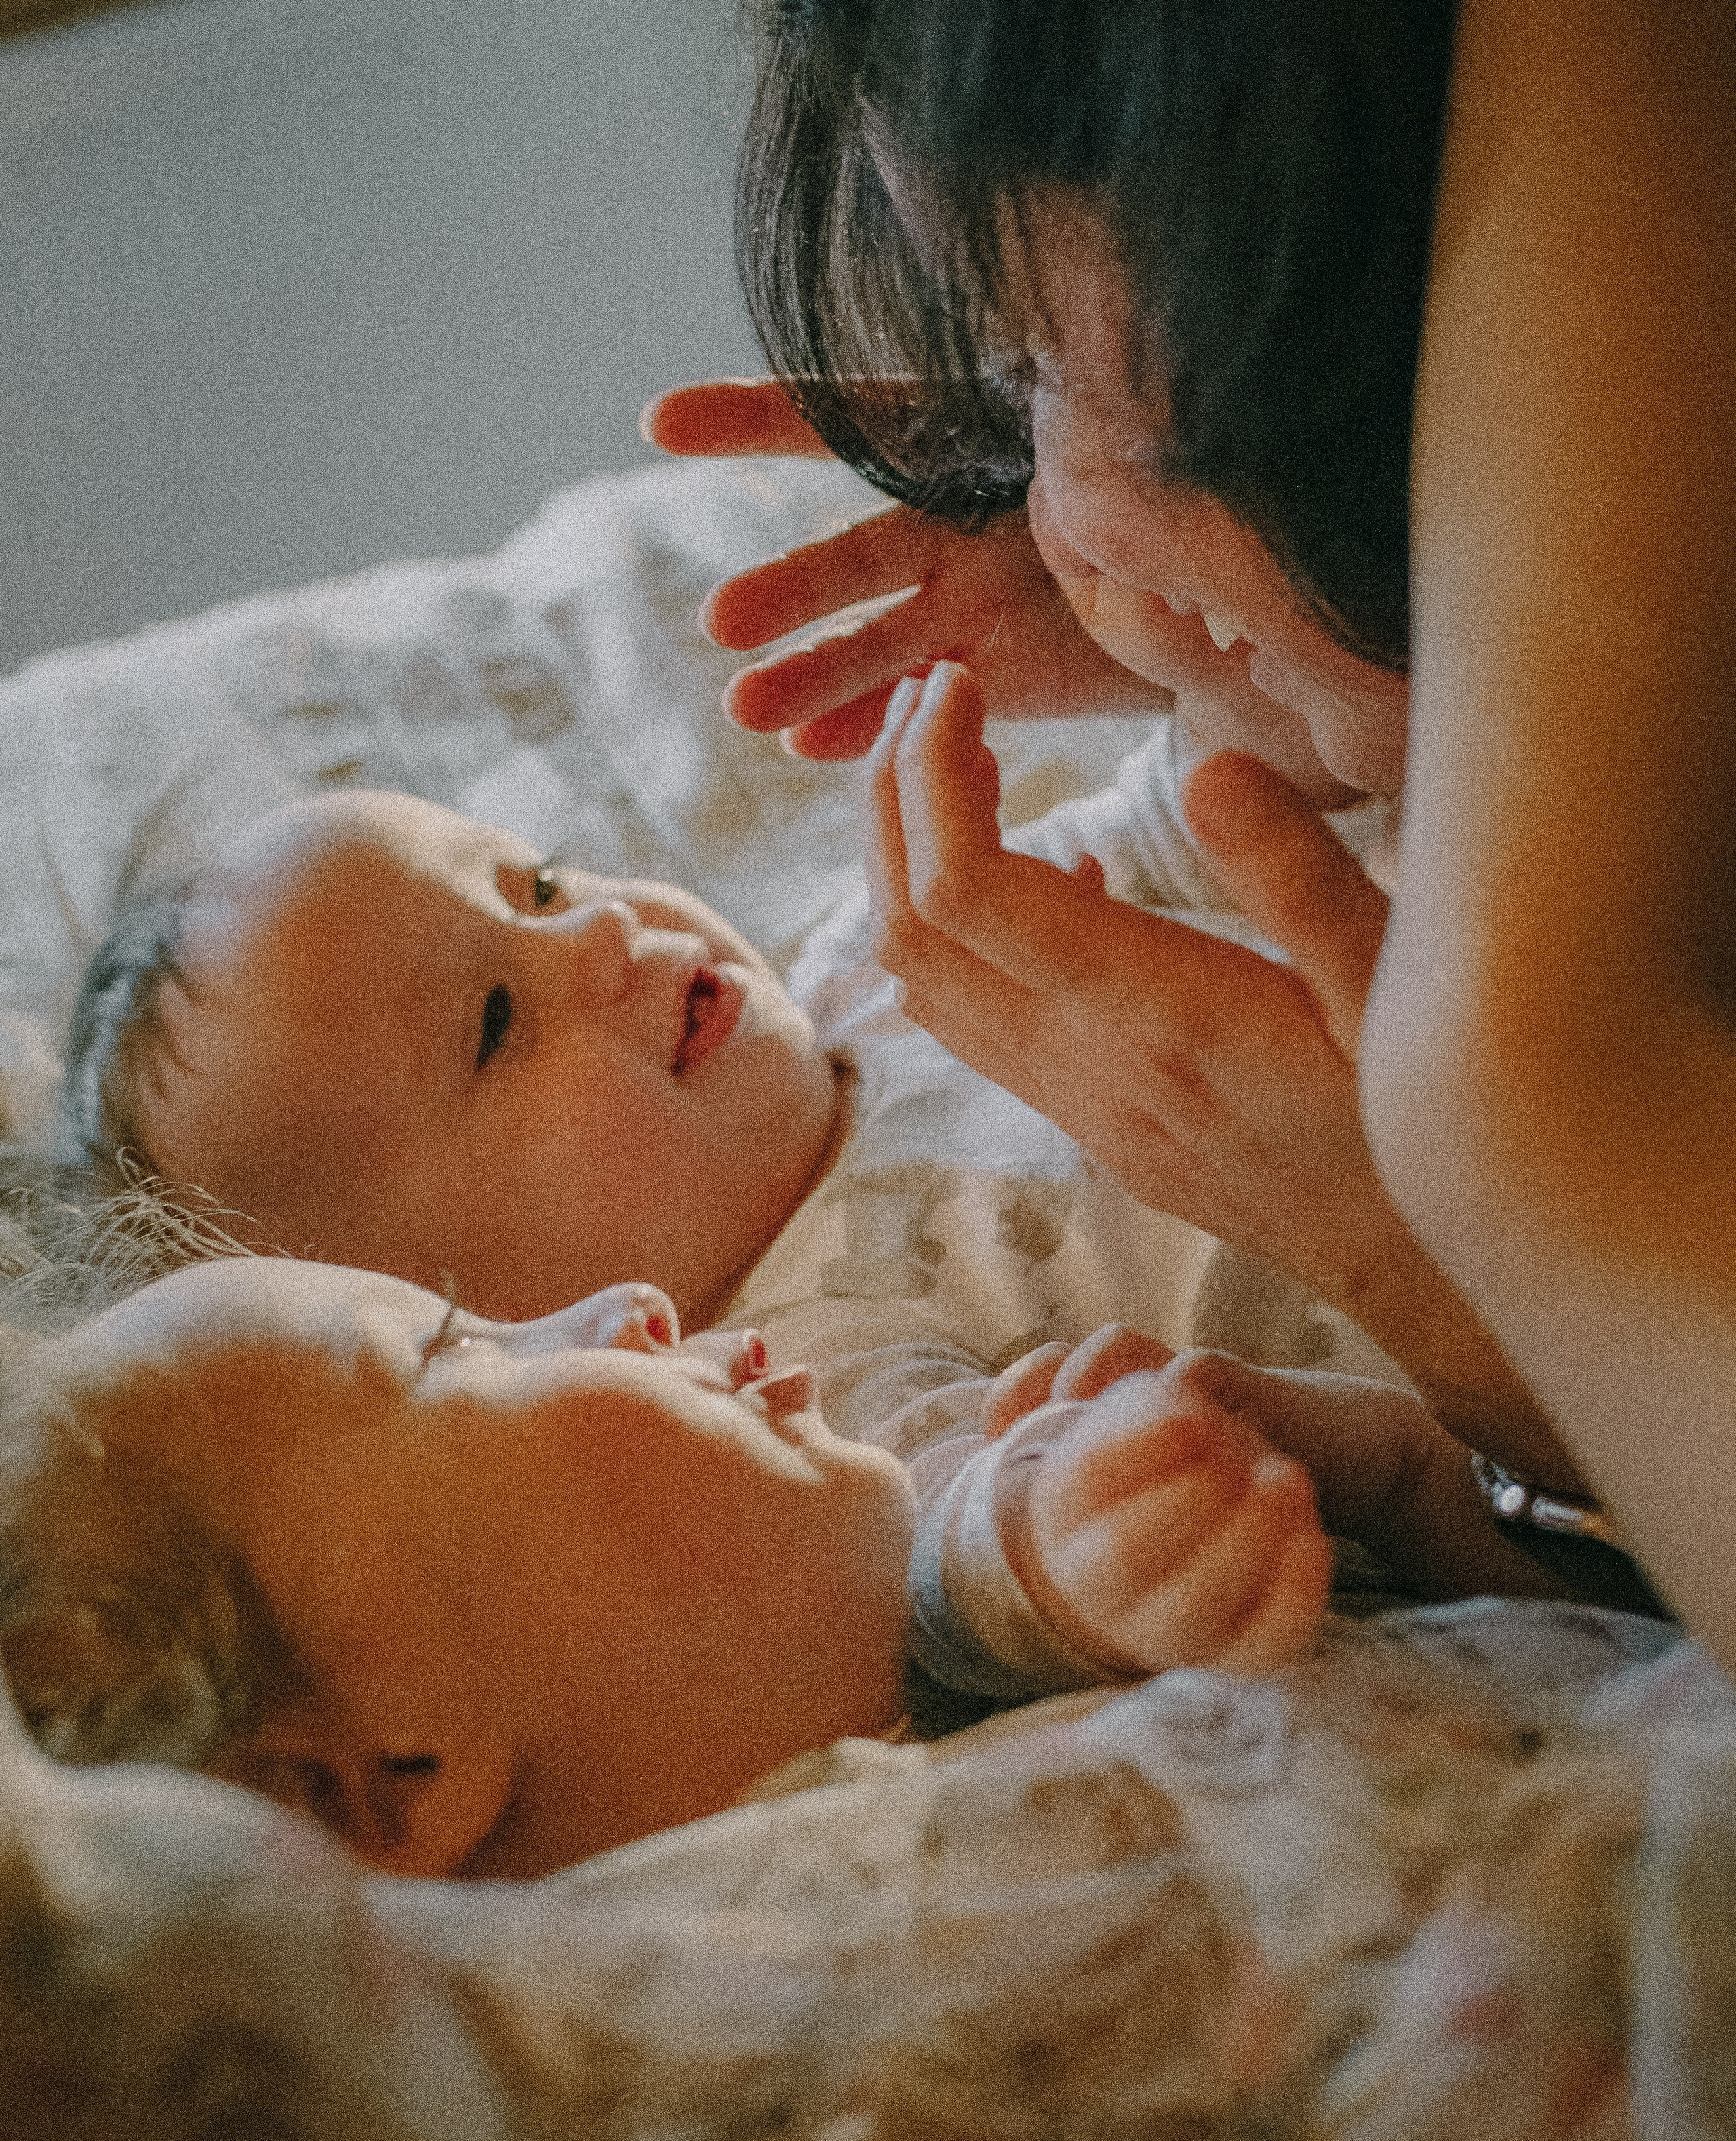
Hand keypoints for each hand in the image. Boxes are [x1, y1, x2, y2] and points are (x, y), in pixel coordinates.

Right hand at [641, 378, 1172, 756]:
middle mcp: (948, 520)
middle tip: (723, 625)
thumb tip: (1079, 356)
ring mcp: (959, 603)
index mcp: (971, 441)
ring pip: (873, 640)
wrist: (1232, 585)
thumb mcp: (1136, 422)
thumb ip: (1095, 404)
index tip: (660, 425)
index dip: (752, 419)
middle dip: (790, 588)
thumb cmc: (1181, 474)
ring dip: (809, 673)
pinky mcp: (980, 677)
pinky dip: (865, 724)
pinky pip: (914, 701)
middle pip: (855, 551)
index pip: (850, 420)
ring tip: (747, 711)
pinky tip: (808, 742)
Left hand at [869, 660, 1588, 1489]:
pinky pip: (977, 1016)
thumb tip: (1203, 770)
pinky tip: (1046, 866)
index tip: (954, 688)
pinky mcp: (1087, 1114)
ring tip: (945, 762)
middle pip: (911, 927)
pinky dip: (963, 927)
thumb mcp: (1395, 992)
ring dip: (906, 863)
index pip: (967, 891)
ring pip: (925, 977)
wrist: (1409, 1267)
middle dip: (891, 801)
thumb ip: (1301, 881)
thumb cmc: (1418, 1124)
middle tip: (923, 700)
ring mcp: (1075, 1098)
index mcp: (1153, 1015)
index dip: (932, 778)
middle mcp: (1085, 1063)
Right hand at [999, 1360, 1332, 1676]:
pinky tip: (1313, 1539)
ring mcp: (1164, 1628)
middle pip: (1125, 1556)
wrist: (1245, 1490)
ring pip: (1188, 1610)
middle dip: (1186, 1501)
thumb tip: (1113, 1380)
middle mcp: (1100, 1582)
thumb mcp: (1140, 1389)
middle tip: (1235, 1456)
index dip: (1134, 1451)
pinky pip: (1257, 1643)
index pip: (1080, 1486)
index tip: (1191, 1419)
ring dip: (1242, 1540)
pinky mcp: (1231, 1654)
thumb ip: (1113, 1361)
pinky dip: (1288, 1593)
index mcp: (1063, 1513)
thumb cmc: (1174, 1439)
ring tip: (1288, 1478)